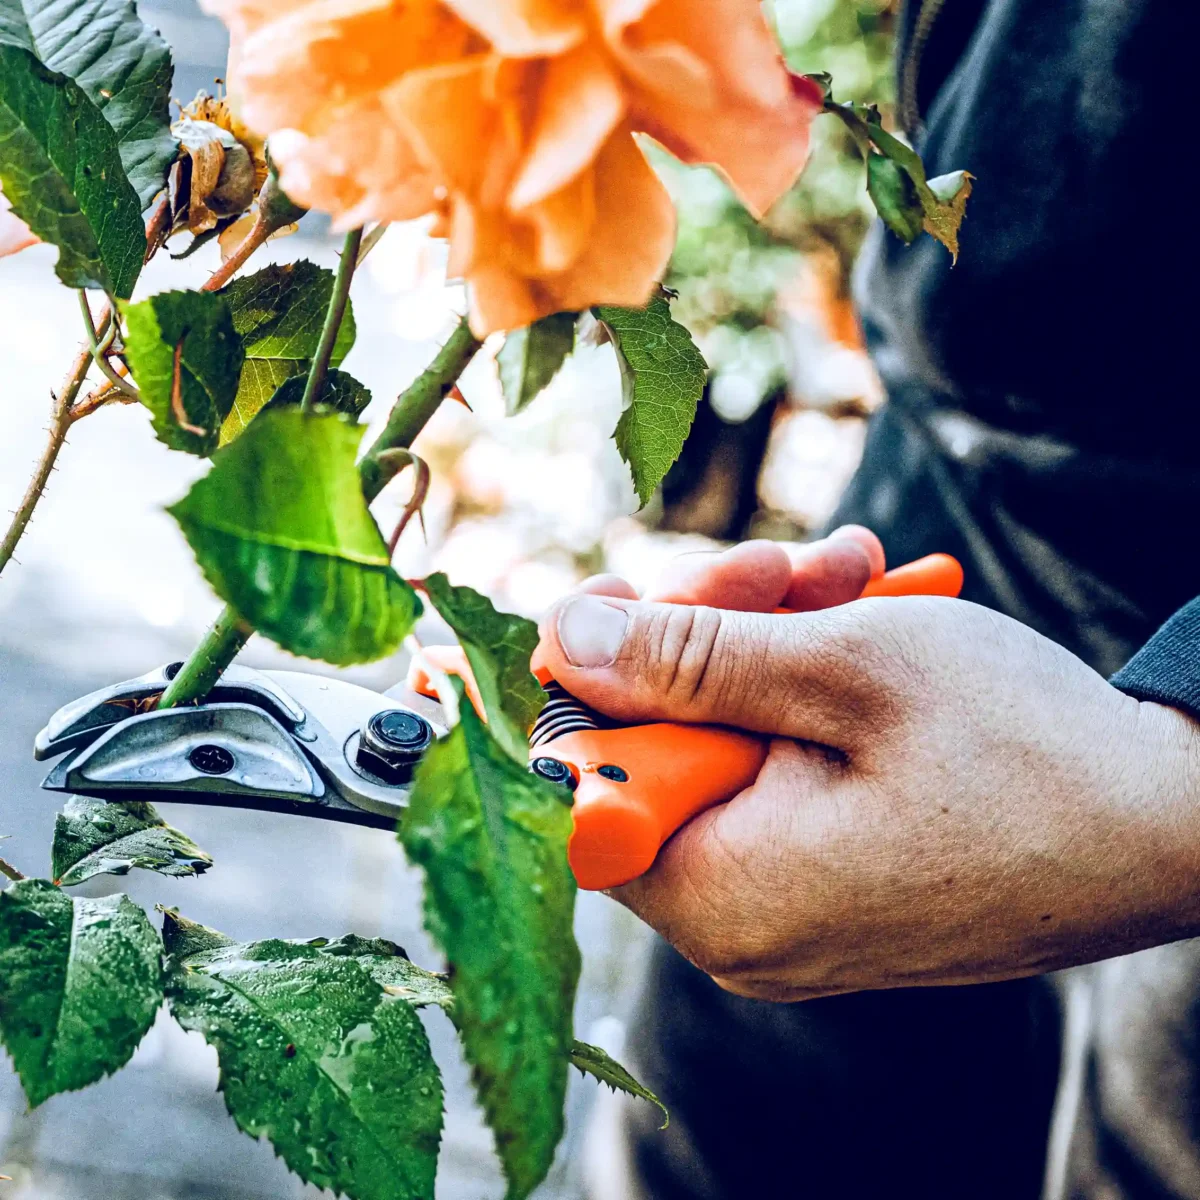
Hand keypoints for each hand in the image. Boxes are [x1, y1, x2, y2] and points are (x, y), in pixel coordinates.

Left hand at [537, 539, 1199, 1000]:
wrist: (1172, 822)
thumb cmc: (1024, 747)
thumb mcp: (841, 668)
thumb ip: (688, 655)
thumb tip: (567, 635)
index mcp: (726, 896)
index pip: (583, 787)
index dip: (593, 683)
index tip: (628, 597)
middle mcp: (742, 924)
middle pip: (659, 751)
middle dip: (708, 634)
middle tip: (784, 564)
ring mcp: (790, 907)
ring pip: (724, 744)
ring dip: (770, 641)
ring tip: (853, 574)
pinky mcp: (832, 879)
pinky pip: (778, 770)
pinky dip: (807, 689)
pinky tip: (863, 617)